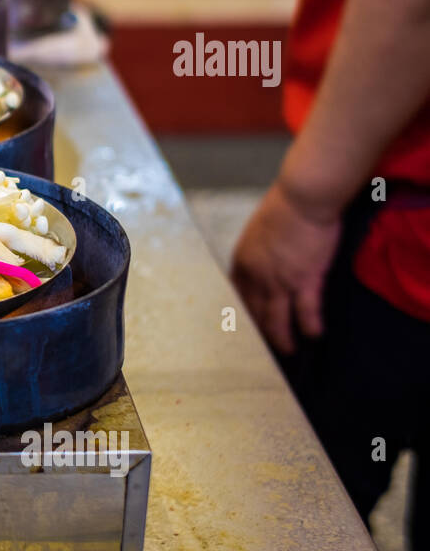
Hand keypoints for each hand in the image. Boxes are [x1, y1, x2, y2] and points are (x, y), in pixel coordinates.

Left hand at [230, 181, 342, 353]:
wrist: (303, 198)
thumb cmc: (284, 207)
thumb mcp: (259, 231)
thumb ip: (259, 251)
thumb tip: (265, 260)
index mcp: (242, 261)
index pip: (236, 295)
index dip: (240, 312)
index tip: (244, 325)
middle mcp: (256, 275)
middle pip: (253, 311)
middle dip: (258, 332)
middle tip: (263, 348)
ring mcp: (280, 280)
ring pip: (276, 318)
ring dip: (281, 338)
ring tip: (288, 351)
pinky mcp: (305, 279)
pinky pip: (306, 310)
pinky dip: (309, 325)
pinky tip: (313, 335)